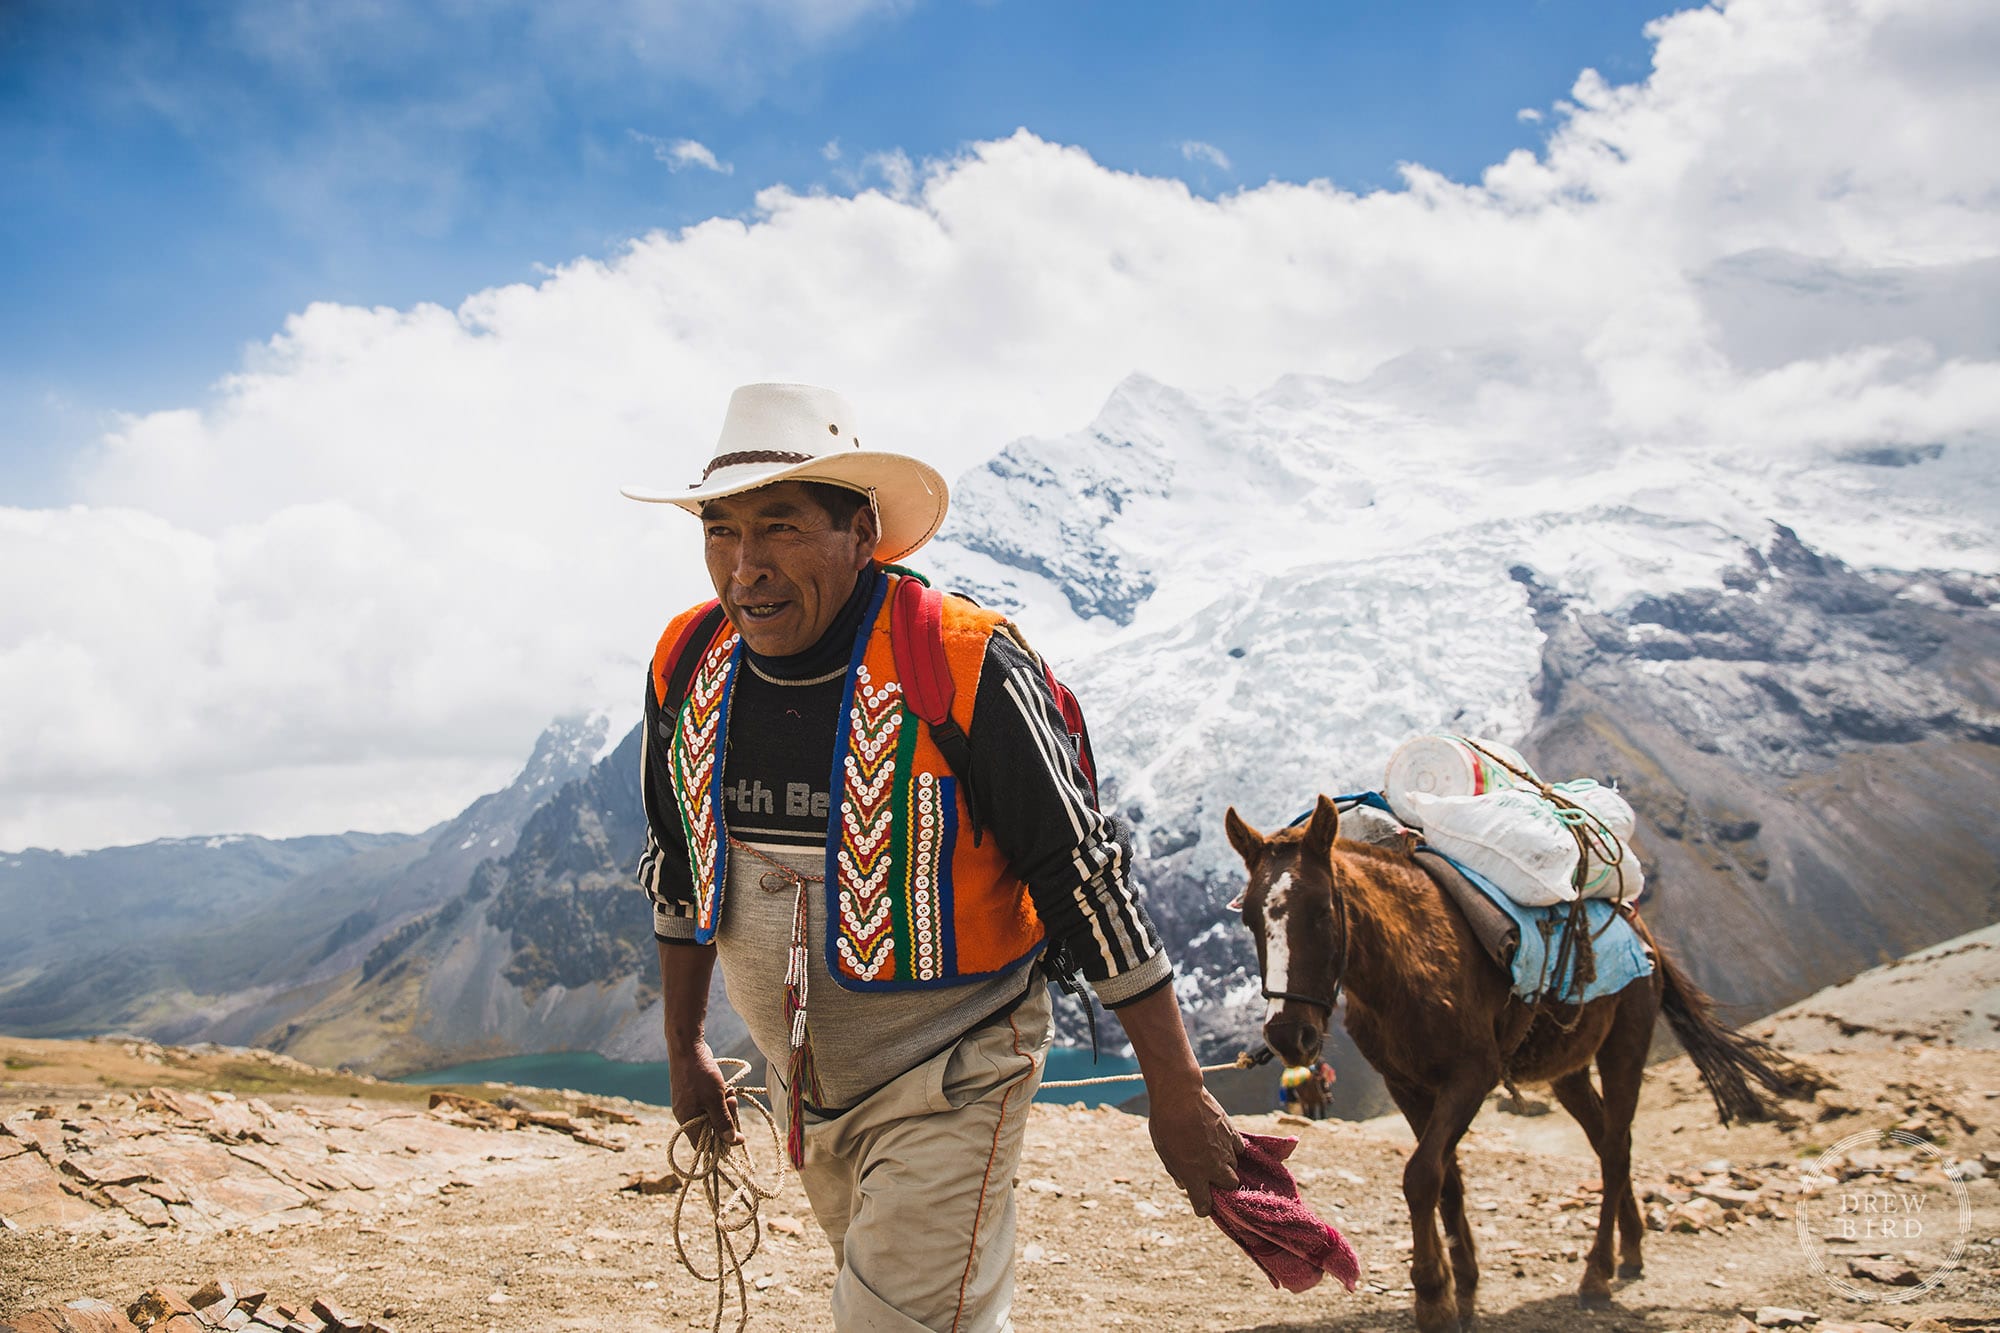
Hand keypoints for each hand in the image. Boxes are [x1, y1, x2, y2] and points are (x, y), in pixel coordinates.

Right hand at [668, 1040, 740, 1148]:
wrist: (688, 1047)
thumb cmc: (700, 1074)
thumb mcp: (715, 1099)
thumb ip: (722, 1121)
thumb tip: (730, 1141)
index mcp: (687, 1120)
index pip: (703, 1145)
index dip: (721, 1145)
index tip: (738, 1138)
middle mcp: (686, 1114)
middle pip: (711, 1129)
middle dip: (726, 1118)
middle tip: (732, 1102)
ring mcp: (690, 1103)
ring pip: (713, 1115)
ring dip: (726, 1106)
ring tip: (729, 1092)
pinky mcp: (695, 1093)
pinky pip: (711, 1103)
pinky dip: (721, 1098)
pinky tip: (727, 1088)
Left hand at [1148, 1085, 1242, 1217]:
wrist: (1179, 1094)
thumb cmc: (1165, 1123)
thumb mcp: (1163, 1151)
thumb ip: (1176, 1170)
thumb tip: (1183, 1183)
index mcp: (1195, 1176)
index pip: (1205, 1206)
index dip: (1202, 1206)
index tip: (1200, 1201)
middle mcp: (1214, 1167)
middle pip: (1229, 1187)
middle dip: (1221, 1185)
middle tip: (1209, 1175)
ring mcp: (1226, 1150)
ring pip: (1235, 1167)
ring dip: (1226, 1165)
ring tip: (1212, 1153)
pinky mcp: (1233, 1133)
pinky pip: (1239, 1149)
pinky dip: (1232, 1149)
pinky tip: (1221, 1141)